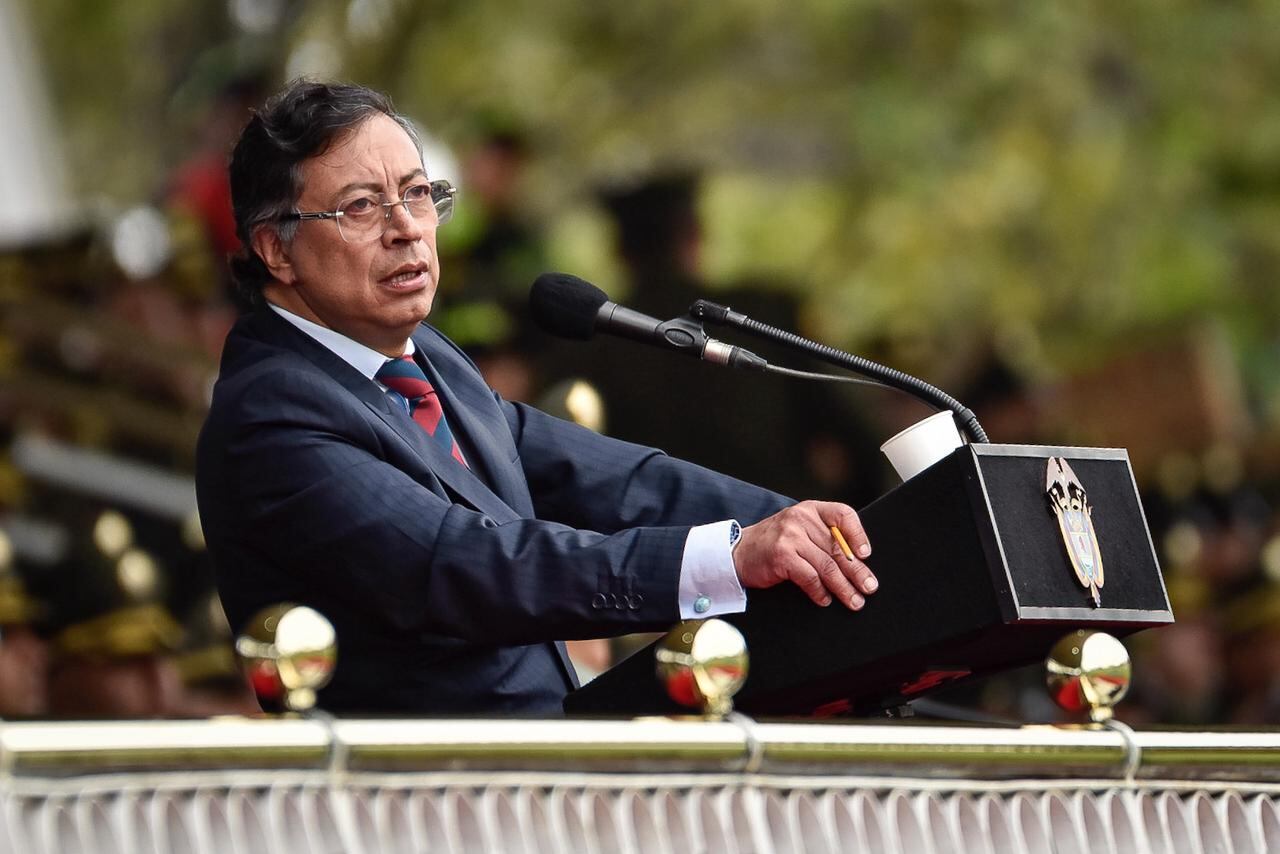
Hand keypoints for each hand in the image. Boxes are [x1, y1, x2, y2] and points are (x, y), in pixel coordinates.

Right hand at [733, 501, 875, 609]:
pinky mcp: (782, 556)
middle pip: (838, 547)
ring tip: (854, 601)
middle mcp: (801, 519)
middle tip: (869, 588)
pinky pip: (810, 577)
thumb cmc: (773, 544)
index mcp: (810, 509)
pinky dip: (819, 592)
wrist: (737, 553)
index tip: (866, 555)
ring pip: (827, 565)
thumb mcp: (798, 531)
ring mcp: (791, 536)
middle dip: (857, 571)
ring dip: (844, 587)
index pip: (843, 514)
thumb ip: (822, 538)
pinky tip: (825, 600)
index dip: (858, 534)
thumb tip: (856, 563)